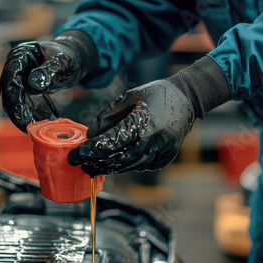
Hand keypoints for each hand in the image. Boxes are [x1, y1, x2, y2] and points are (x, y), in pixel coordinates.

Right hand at [0, 31, 96, 131]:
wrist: (71, 60)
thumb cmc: (67, 56)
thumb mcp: (62, 62)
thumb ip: (51, 71)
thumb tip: (37, 85)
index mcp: (22, 53)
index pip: (12, 73)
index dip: (14, 91)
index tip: (19, 108)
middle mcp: (15, 64)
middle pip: (7, 87)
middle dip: (14, 107)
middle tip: (23, 123)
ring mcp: (17, 77)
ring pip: (10, 97)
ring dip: (17, 112)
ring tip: (26, 127)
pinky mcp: (22, 88)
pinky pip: (19, 102)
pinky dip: (23, 112)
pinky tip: (30, 123)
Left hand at [68, 55, 232, 175]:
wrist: (187, 99)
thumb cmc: (155, 94)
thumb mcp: (128, 97)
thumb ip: (107, 116)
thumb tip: (90, 135)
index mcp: (142, 123)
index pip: (110, 143)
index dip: (90, 151)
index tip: (75, 155)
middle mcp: (153, 140)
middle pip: (119, 160)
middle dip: (97, 164)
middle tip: (81, 166)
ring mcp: (161, 151)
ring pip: (130, 166)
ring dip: (110, 168)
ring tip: (94, 167)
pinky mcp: (166, 157)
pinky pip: (142, 166)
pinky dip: (127, 166)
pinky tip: (115, 163)